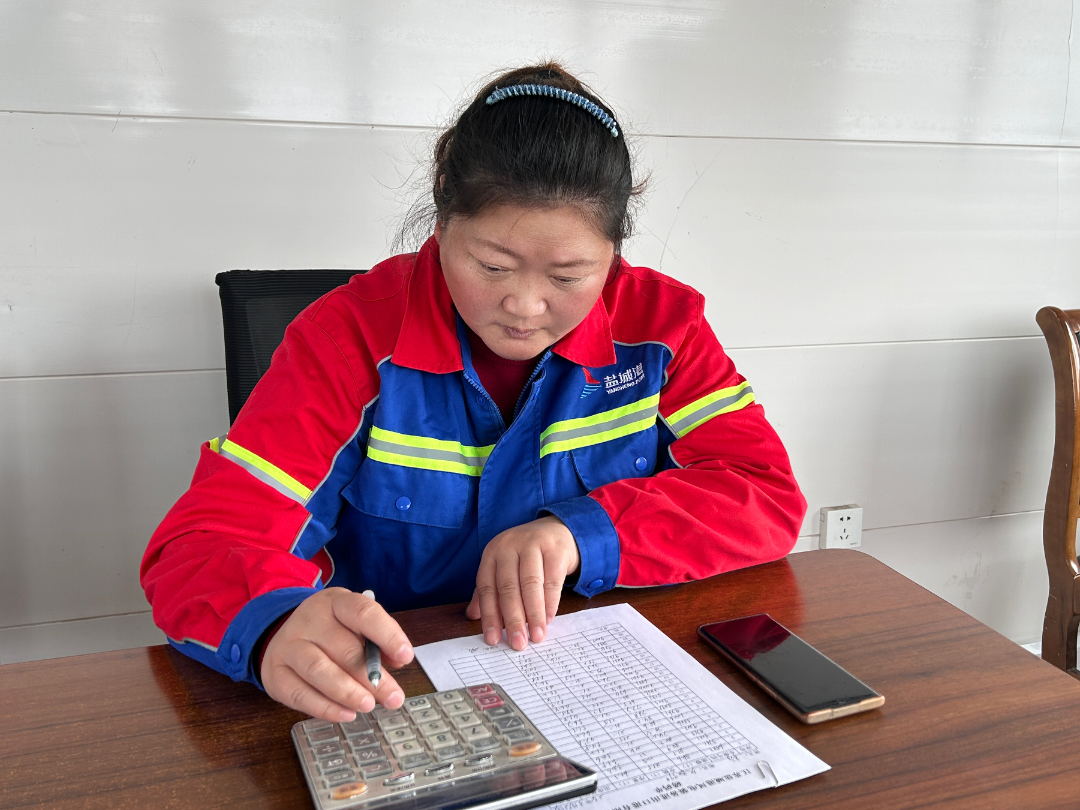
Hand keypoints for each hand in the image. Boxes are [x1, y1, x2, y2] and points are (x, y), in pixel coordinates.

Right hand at [261, 588, 413, 721]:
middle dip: (373, 677)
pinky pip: (300, 694)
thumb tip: (397, 661)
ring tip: (369, 705)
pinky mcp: (274, 673)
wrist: (284, 636)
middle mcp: (309, 619)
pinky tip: (346, 714)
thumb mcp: (355, 626)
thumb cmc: (331, 632)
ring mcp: (288, 645)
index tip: (406, 657)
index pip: (363, 612)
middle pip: (344, 649)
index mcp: (335, 602)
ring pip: (319, 671)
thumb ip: (377, 642)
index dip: (387, 635)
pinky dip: (326, 708)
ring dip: (348, 692)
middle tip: (393, 698)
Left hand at [466, 516, 579, 650]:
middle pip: (508, 587)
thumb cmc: (527, 555)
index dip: (489, 615)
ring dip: (534, 614)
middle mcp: (510, 546)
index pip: (487, 587)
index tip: (493, 639)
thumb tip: (472, 617)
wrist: (557, 530)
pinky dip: (550, 603)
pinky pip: (552, 580)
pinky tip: (548, 619)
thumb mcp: (505, 568)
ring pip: (530, 584)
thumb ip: (489, 591)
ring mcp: (533, 545)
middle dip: (513, 619)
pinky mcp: (555, 549)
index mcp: (493, 553)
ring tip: (536, 636)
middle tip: (518, 643)